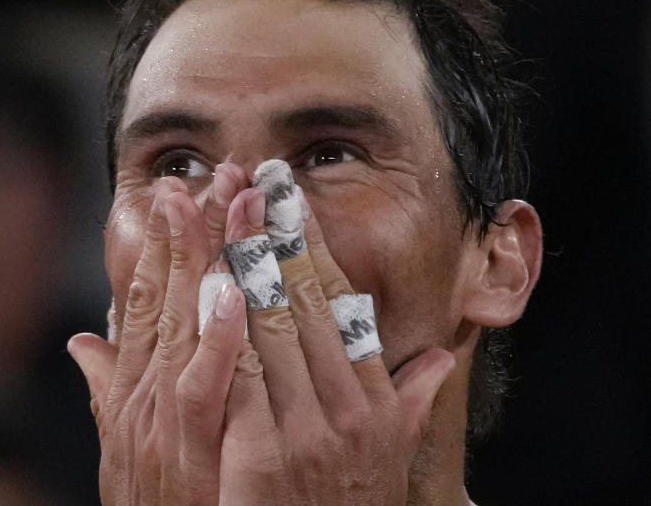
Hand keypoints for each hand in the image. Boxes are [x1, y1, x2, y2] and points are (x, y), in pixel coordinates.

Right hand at [68, 164, 248, 504]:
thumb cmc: (154, 502)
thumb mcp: (122, 444)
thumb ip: (107, 389)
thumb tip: (83, 342)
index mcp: (136, 383)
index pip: (151, 295)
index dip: (167, 241)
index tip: (184, 191)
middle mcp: (144, 390)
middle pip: (171, 294)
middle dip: (194, 228)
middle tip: (218, 172)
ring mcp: (165, 417)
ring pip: (188, 323)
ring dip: (212, 259)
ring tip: (233, 203)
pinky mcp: (191, 448)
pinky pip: (204, 386)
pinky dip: (214, 340)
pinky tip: (232, 295)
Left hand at [217, 177, 455, 504]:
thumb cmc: (354, 504)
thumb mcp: (393, 454)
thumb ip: (413, 400)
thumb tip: (443, 358)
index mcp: (374, 398)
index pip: (340, 305)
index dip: (314, 247)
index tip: (294, 201)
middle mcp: (345, 407)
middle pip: (303, 302)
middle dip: (276, 235)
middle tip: (256, 178)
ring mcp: (305, 430)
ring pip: (270, 327)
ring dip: (244, 262)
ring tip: (225, 208)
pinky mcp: (263, 456)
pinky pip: (239, 378)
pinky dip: (223, 327)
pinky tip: (206, 282)